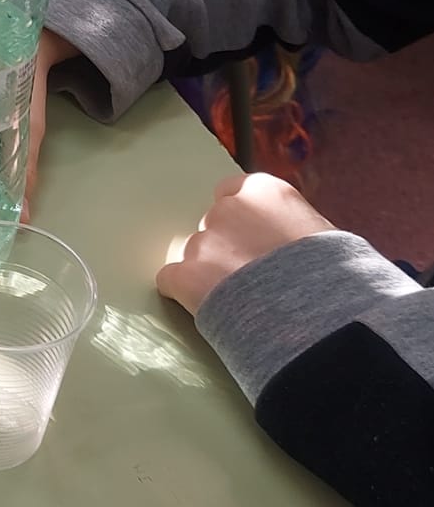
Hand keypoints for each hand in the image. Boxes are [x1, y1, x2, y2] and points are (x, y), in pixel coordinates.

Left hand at [156, 172, 332, 317]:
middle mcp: (228, 209)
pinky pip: (171, 280)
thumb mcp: (321, 233)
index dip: (240, 220)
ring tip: (237, 301)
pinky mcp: (186, 276)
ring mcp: (204, 242)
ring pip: (196, 255)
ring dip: (209, 274)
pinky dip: (184, 294)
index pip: (232, 191)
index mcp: (264, 191)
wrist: (320, 315)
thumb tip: (288, 238)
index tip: (251, 241)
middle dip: (226, 248)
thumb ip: (290, 224)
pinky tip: (209, 309)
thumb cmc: (335, 277)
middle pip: (213, 226)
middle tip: (249, 279)